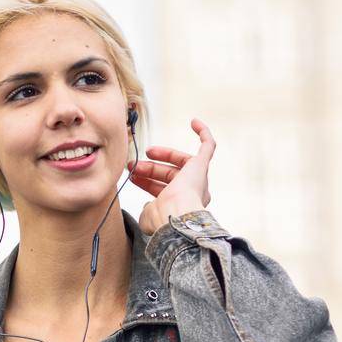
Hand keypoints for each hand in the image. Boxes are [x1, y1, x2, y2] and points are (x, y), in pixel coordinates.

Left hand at [132, 117, 214, 235]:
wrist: (174, 214)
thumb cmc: (161, 218)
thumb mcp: (149, 215)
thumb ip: (149, 208)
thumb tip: (149, 204)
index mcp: (181, 206)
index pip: (164, 189)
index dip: (147, 182)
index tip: (133, 177)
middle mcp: (193, 194)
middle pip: (171, 175)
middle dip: (151, 169)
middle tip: (133, 165)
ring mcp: (199, 179)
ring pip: (181, 162)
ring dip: (162, 156)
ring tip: (145, 151)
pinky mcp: (202, 165)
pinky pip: (208, 146)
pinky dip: (203, 133)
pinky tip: (193, 122)